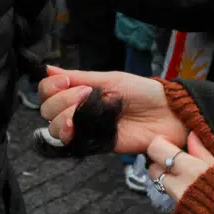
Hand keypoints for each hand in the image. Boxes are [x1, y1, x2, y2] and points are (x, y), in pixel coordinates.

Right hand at [38, 66, 187, 154]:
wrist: (166, 114)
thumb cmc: (141, 92)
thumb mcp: (109, 79)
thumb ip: (78, 77)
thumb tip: (47, 68)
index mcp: (80, 91)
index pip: (48, 91)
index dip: (50, 87)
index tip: (66, 82)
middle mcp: (78, 110)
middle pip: (47, 109)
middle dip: (59, 101)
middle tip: (84, 95)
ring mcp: (85, 128)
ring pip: (54, 127)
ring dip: (61, 118)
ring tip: (80, 113)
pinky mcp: (94, 145)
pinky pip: (70, 144)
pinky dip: (66, 134)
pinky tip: (74, 128)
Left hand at [144, 132, 213, 202]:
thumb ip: (202, 152)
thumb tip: (192, 135)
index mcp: (190, 168)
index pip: (156, 149)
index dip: (160, 145)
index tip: (168, 144)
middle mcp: (178, 184)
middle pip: (153, 168)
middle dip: (159, 163)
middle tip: (172, 161)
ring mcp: (176, 201)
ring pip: (159, 183)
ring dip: (165, 177)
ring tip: (180, 175)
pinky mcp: (178, 213)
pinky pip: (169, 195)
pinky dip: (173, 190)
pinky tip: (186, 189)